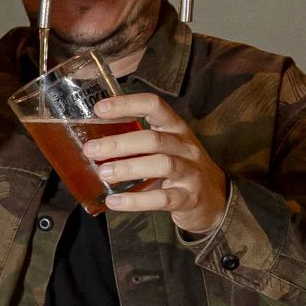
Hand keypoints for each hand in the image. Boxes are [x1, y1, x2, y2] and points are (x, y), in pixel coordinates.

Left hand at [84, 92, 229, 234]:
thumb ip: (137, 140)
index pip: (154, 106)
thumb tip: (93, 140)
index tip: (99, 109)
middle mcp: (185, 147)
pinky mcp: (188, 198)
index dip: (127, 104)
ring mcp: (190, 173)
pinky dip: (136, 200)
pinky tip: (114, 201)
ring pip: (161, 165)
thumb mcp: (166, 147)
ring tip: (103, 173)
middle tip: (91, 150)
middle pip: (153, 140)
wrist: (214, 199)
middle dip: (119, 144)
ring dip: (128, 168)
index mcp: (175, 129)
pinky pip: (162, 198)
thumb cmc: (180, 168)